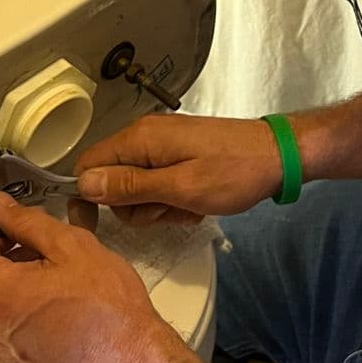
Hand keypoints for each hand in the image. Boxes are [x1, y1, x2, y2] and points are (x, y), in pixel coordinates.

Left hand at [0, 187, 186, 362]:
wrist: (129, 361)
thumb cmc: (108, 312)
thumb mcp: (72, 247)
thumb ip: (28, 221)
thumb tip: (3, 208)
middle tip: (30, 222)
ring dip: (8, 264)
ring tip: (51, 258)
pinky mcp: (7, 352)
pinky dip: (13, 288)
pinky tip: (48, 282)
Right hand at [74, 114, 282, 225]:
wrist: (278, 156)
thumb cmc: (234, 172)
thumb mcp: (180, 187)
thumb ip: (130, 187)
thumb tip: (83, 184)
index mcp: (140, 139)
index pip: (87, 166)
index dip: (86, 198)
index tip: (96, 226)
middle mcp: (146, 136)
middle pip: (111, 182)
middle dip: (135, 207)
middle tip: (169, 209)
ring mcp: (163, 145)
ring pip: (137, 188)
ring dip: (158, 207)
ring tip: (188, 206)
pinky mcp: (179, 155)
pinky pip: (159, 184)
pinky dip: (173, 199)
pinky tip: (197, 202)